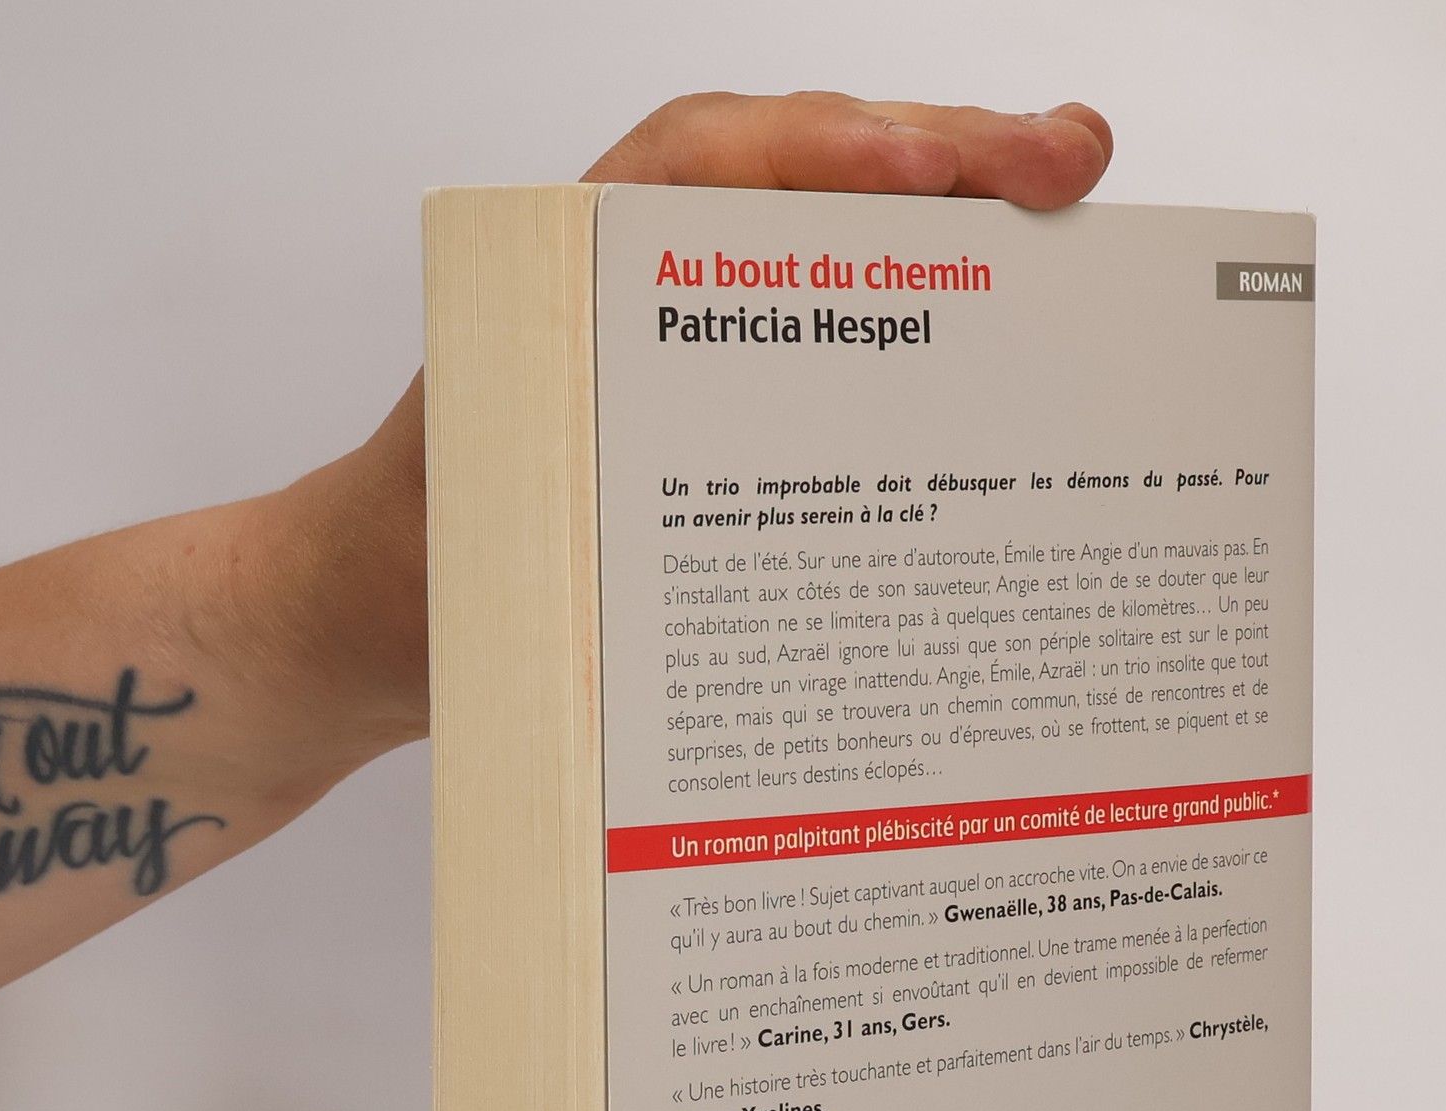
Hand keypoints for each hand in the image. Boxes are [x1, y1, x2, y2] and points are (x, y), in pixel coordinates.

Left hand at [301, 93, 1112, 767]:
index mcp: (568, 280)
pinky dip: (923, 307)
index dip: (817, 155)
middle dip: (942, 157)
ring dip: (953, 214)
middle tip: (1071, 161)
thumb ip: (571, 515)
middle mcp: (639, 282)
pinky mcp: (719, 391)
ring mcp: (688, 332)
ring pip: (831, 237)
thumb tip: (696, 558)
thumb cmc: (421, 573)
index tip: (921, 172)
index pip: (700, 167)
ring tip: (1067, 195)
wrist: (374, 620)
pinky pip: (832, 323)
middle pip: (798, 179)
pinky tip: (1004, 305)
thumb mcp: (485, 541)